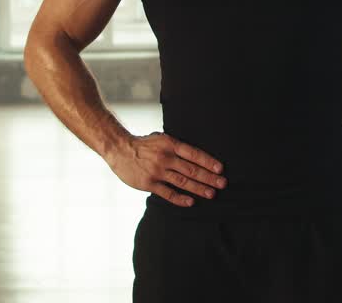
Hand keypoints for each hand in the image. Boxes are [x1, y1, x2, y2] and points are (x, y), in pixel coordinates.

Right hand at [106, 132, 227, 206]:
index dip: (208, 161)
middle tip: (222, 184)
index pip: (194, 154)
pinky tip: (191, 202)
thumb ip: (176, 147)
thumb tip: (197, 155)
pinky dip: (180, 198)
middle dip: (208, 177)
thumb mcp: (161, 139)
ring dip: (198, 188)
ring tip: (211, 193)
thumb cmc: (144, 145)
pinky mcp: (149, 183)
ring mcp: (157, 171)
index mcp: (170, 144)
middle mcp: (165, 158)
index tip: (220, 169)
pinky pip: (167, 193)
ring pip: (182, 182)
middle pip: (191, 169)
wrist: (119, 150)